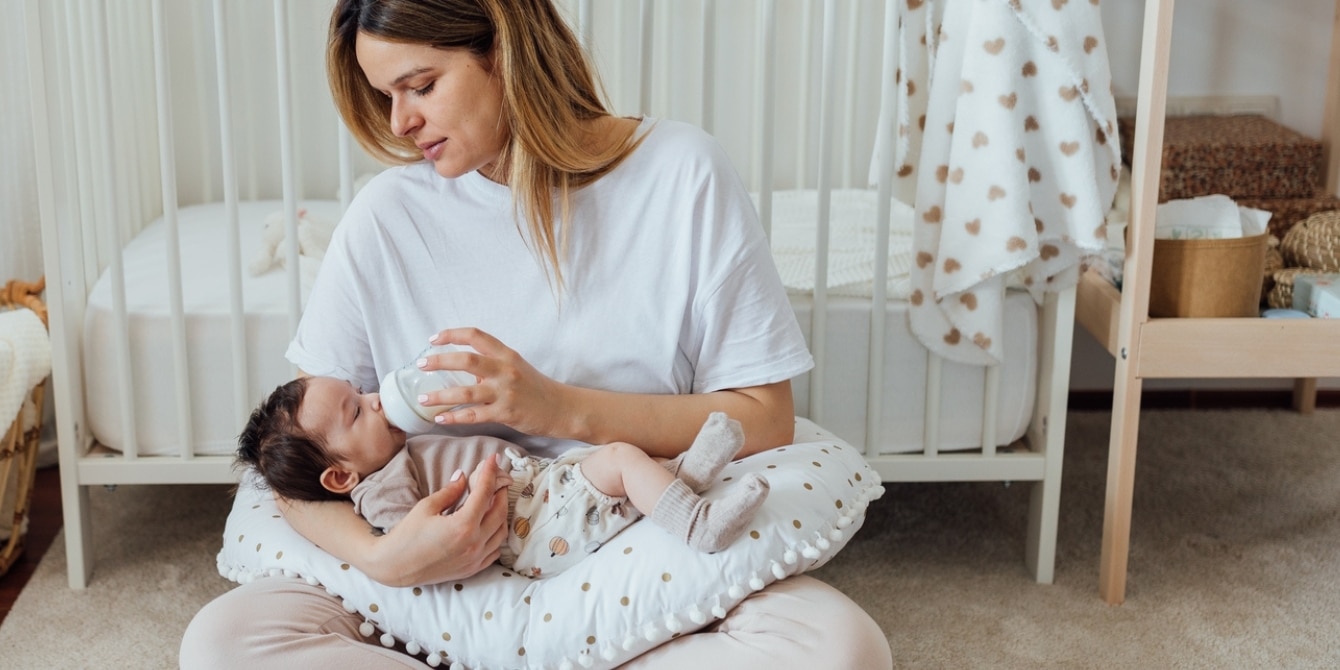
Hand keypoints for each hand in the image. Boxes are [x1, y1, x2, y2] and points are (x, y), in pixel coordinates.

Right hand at [372, 455, 510, 585]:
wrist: (394, 567)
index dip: (490, 472)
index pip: (485, 492)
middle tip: (496, 477)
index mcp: (463, 525)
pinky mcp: (472, 569)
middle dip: (500, 491)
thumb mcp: (426, 507)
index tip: (494, 458)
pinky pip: (495, 550)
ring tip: (494, 499)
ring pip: (501, 531)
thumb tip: (463, 476)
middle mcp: (474, 543)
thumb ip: (450, 491)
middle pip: (500, 511)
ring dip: (501, 513)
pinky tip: (490, 525)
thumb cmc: (406, 536)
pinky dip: (497, 535)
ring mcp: (475, 559)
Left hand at [418, 327, 570, 437]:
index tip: (433, 339)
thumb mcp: (516, 368)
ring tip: (423, 398)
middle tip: (421, 364)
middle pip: (466, 360)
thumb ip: (491, 366)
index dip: (451, 335)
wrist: (562, 408)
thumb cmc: (536, 388)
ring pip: (466, 392)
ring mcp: (505, 392)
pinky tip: (440, 418)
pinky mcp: (506, 413)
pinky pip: (474, 415)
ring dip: (440, 395)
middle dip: (439, 361)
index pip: (475, 336)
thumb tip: (463, 370)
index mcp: (506, 354)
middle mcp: (505, 370)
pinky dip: (454, 417)